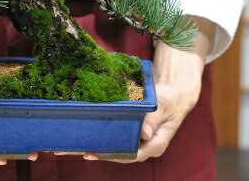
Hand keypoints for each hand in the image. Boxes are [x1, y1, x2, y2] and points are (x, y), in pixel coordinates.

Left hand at [83, 17, 213, 162]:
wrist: (174, 93)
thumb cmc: (170, 100)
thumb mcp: (164, 107)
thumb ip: (153, 120)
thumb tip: (144, 135)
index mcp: (155, 145)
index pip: (131, 155)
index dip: (113, 155)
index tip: (95, 153)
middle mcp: (145, 146)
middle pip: (119, 153)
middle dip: (98, 153)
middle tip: (76, 150)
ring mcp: (138, 140)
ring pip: (115, 147)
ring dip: (97, 146)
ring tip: (74, 146)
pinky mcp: (132, 131)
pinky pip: (116, 137)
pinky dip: (102, 136)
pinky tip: (87, 134)